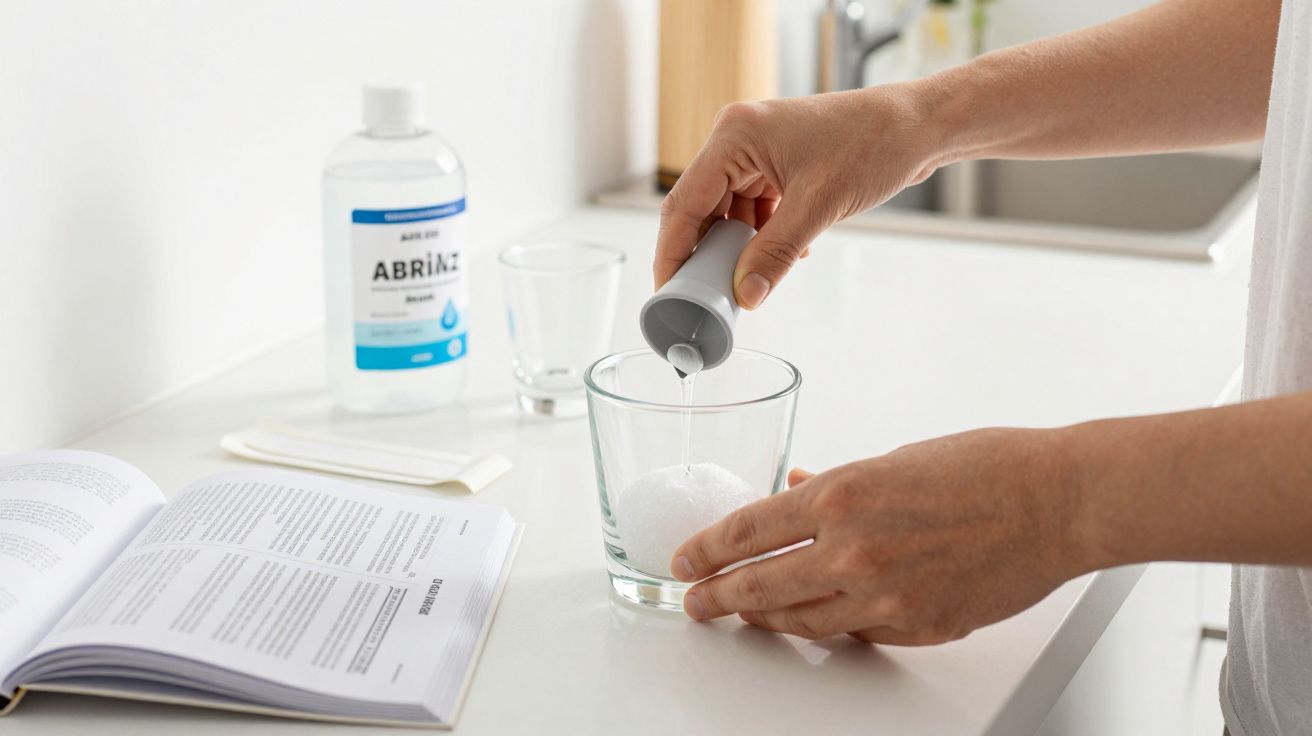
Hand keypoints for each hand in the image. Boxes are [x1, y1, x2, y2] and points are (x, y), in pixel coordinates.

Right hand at [654, 85, 943, 308]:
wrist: (918, 127)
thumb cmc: (873, 145)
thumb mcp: (818, 207)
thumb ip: (775, 254)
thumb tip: (745, 295)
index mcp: (734, 136)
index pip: (684, 202)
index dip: (672, 251)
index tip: (667, 290)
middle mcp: (737, 138)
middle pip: (701, 208)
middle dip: (706, 254)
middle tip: (704, 297)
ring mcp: (757, 151)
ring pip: (728, 212)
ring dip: (738, 248)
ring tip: (747, 282)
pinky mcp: (776, 163)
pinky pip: (753, 208)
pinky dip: (762, 236)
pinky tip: (783, 256)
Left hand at [669, 428, 1091, 643]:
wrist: (1058, 502)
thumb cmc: (986, 467)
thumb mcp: (893, 460)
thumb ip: (836, 484)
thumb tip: (797, 488)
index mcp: (841, 496)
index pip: (746, 532)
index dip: (705, 551)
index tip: (685, 560)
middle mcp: (853, 551)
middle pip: (758, 586)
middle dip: (716, 596)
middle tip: (695, 601)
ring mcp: (885, 598)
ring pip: (800, 620)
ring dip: (763, 618)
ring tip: (741, 614)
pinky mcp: (917, 627)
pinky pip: (853, 633)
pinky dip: (825, 624)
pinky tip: (809, 619)